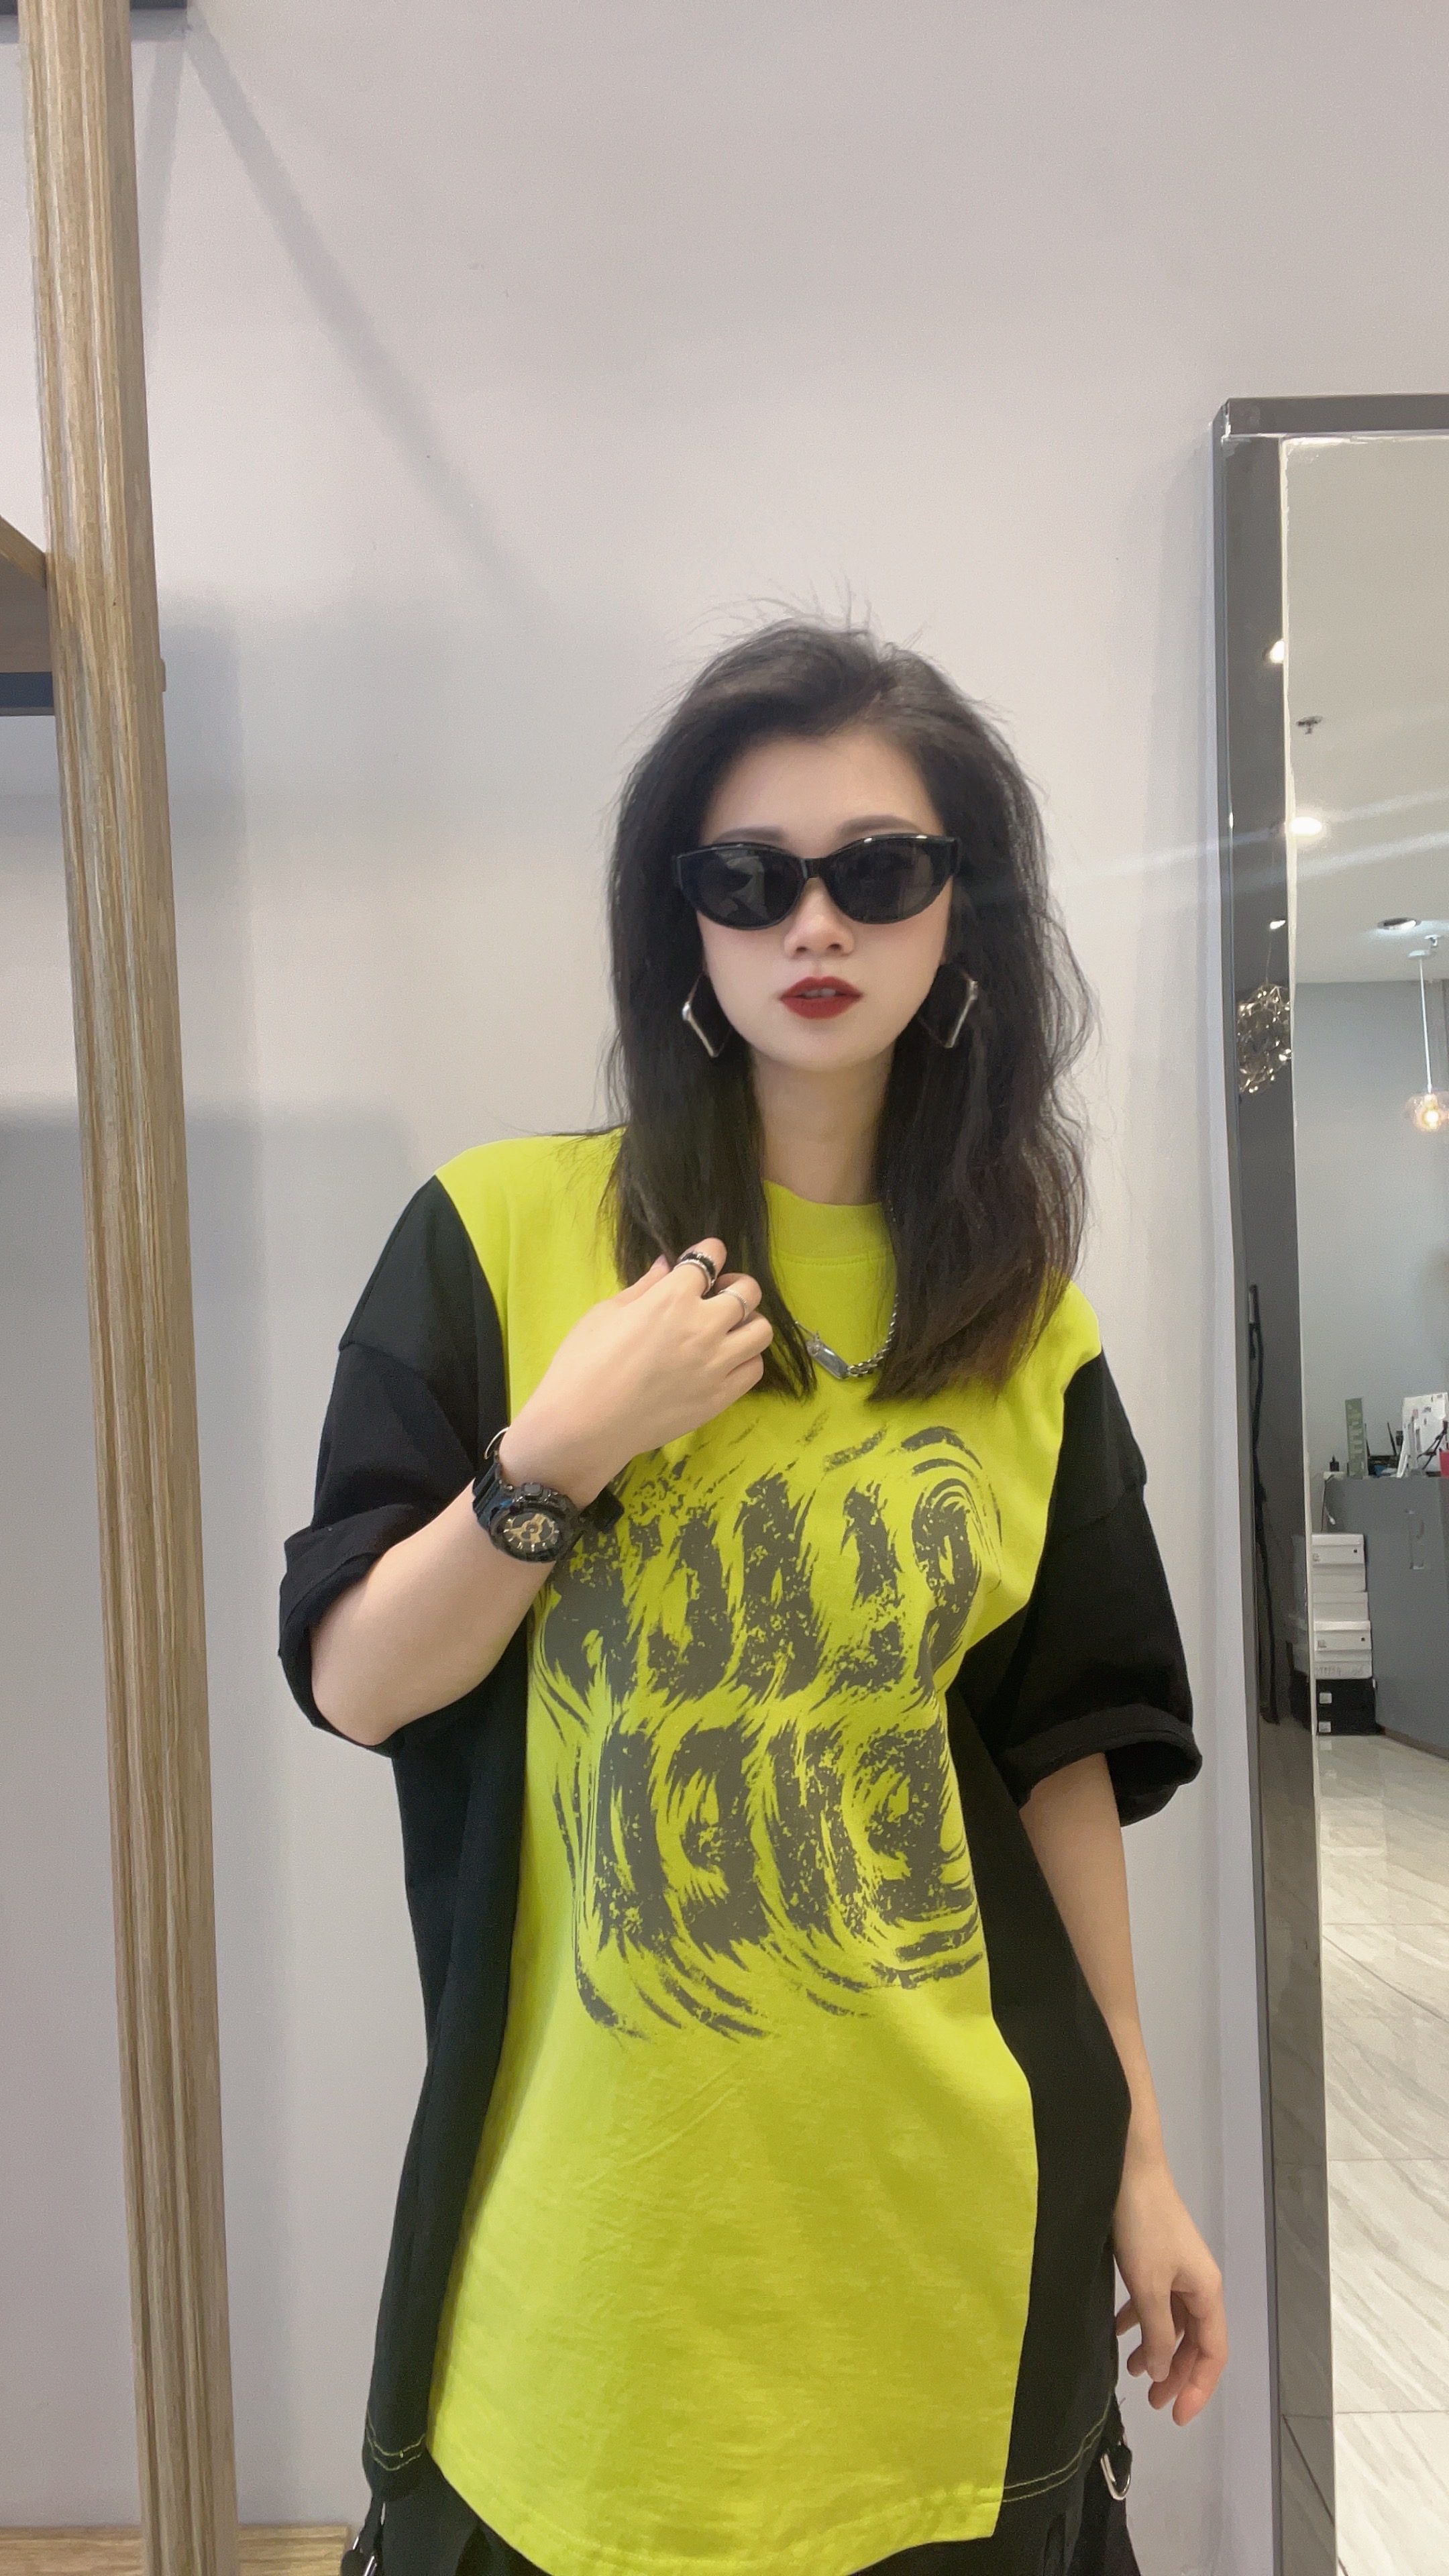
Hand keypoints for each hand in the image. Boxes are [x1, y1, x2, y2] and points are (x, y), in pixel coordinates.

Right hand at [500, 1238, 772, 1501]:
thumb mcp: (606, 1313)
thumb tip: (668, 1265)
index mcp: (671, 1299)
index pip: (709, 1258)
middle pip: (747, 1291)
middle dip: (735, 1284)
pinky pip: (754, 1369)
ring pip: (761, 1330)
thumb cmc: (582, 1364)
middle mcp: (703, 1327)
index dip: (708, 1253)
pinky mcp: (719, 1398)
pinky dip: (745, 1358)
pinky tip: (724, 1359)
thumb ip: (645, 1287)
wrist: (582, 1425)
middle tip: (716, 1294)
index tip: (702, 1260)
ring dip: (747, 1322)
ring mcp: (716, 1365)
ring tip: (725, 1329)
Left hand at [1112, 2146, 1226, 2425]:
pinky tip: (1117, 2330)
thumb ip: (1158, 2333)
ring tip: (1129, 2370)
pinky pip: (1153, 2300)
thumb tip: (1163, 2373)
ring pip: (1172, 2322)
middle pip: (1193, 2341)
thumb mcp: (1148, 2285)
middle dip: (1175, 2374)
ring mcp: (1176, 2268)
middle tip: (1152, 2402)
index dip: (1198, 2387)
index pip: (1213, 2353)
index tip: (1177, 2416)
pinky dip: (1139, 2319)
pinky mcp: (1155, 2256)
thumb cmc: (1142, 2225)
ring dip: (1155, 2348)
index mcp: (1206, 2291)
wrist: (1127, 2165)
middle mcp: (1197, 2283)